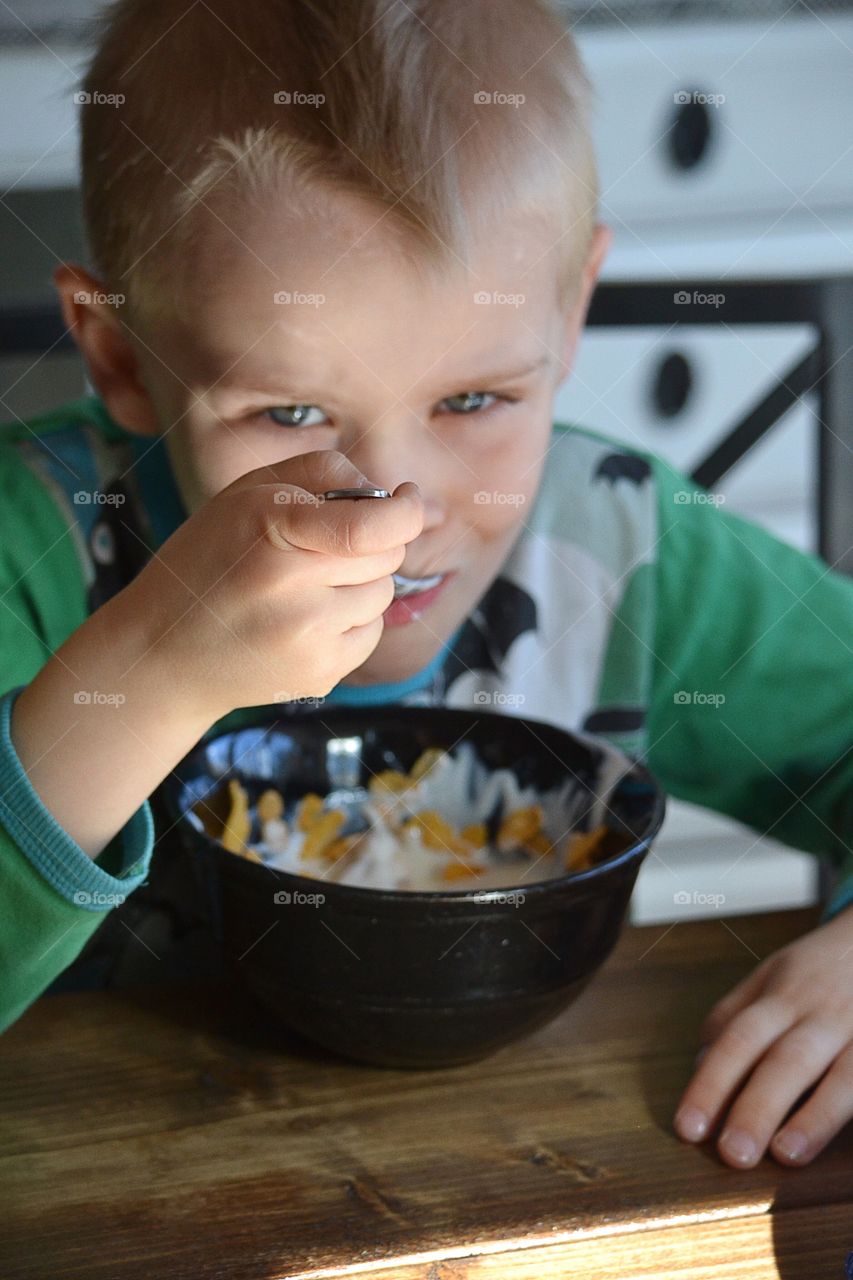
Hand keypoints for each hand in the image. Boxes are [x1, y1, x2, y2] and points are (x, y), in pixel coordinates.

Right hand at [124, 450, 422, 722]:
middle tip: (324, 548)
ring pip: (383, 594)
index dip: (404, 511)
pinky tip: (305, 621)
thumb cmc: (209, 559)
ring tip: (304, 589)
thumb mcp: (245, 494)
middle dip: (371, 544)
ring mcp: (306, 638)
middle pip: (385, 556)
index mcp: (271, 531)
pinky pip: (372, 633)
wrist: (161, 653)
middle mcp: (290, 588)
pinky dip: (350, 621)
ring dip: (359, 584)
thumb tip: (392, 494)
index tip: (407, 500)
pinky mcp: (319, 674)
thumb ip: (321, 474)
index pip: (371, 527)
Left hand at [673, 904, 852, 1166]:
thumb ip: (733, 1016)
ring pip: (842, 1077)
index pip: (737, 1040)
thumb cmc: (819, 969)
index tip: (688, 1128)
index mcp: (782, 997)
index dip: (711, 1084)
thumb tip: (698, 1065)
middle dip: (757, 1108)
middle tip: (732, 1155)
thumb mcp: (770, 975)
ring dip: (813, 1118)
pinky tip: (847, 1146)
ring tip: (784, 1155)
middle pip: (785, 1060)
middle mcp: (822, 1014)